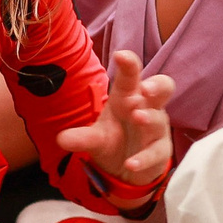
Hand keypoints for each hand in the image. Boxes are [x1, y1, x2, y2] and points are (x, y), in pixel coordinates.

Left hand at [54, 51, 173, 194]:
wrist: (126, 167)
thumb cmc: (114, 139)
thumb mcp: (94, 138)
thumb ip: (81, 137)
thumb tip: (61, 139)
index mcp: (128, 96)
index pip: (131, 76)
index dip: (129, 64)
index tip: (121, 55)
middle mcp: (147, 107)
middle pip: (162, 88)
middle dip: (156, 85)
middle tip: (146, 88)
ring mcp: (157, 128)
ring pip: (159, 119)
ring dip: (150, 118)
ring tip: (138, 117)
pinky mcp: (161, 150)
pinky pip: (157, 152)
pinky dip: (144, 158)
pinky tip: (131, 164)